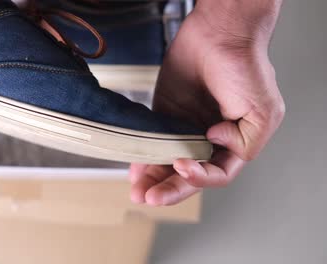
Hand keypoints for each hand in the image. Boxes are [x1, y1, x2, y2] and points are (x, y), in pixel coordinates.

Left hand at [130, 0, 284, 205]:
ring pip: (168, 162)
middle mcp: (208, 140)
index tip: (183, 166)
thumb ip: (247, 141)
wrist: (218, 33)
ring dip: (153, 179)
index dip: (199, 177)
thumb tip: (214, 146)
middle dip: (169, 189)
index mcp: (234, 144)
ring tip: (138, 192)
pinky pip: (153, 141)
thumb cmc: (245, 67)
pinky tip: (135, 171)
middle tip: (151, 198)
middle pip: (188, 175)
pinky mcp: (166, 115)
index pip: (215, 174)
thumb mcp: (262, 110)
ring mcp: (185, 128)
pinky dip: (144, 157)